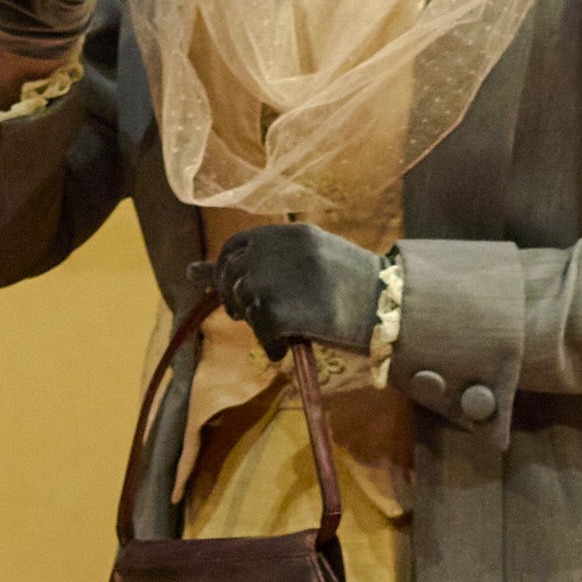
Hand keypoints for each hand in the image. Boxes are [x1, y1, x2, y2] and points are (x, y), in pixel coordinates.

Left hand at [217, 221, 384, 357]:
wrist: (391, 306)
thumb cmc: (355, 286)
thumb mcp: (312, 259)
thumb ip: (262, 261)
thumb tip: (190, 272)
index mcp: (290, 234)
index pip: (236, 246)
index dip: (229, 270)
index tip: (234, 289)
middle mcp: (278, 250)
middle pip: (232, 276)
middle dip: (235, 298)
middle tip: (250, 315)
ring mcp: (276, 280)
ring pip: (244, 304)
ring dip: (257, 322)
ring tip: (282, 331)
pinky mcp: (279, 311)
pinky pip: (260, 332)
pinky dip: (270, 345)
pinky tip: (286, 348)